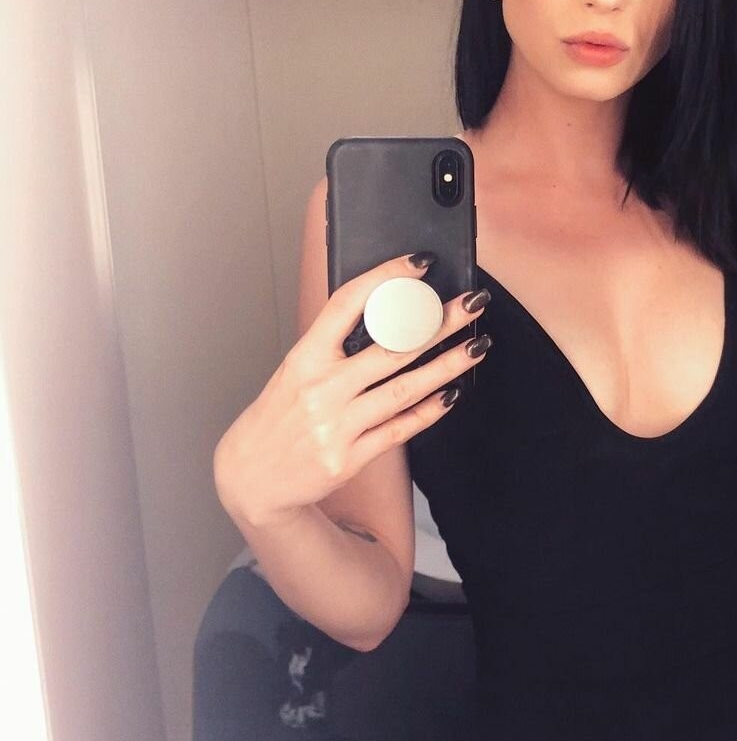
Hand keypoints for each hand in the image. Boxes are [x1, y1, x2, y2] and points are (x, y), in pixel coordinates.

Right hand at [213, 252, 489, 527]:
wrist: (253, 479)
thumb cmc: (278, 417)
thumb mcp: (294, 370)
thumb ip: (333, 345)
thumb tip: (387, 312)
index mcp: (304, 358)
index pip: (346, 304)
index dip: (385, 279)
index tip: (419, 263)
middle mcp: (321, 389)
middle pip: (391, 348)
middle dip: (438, 323)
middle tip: (472, 302)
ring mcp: (336, 426)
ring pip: (404, 389)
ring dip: (447, 366)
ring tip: (477, 346)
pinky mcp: (350, 457)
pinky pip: (400, 429)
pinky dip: (429, 410)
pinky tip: (453, 393)